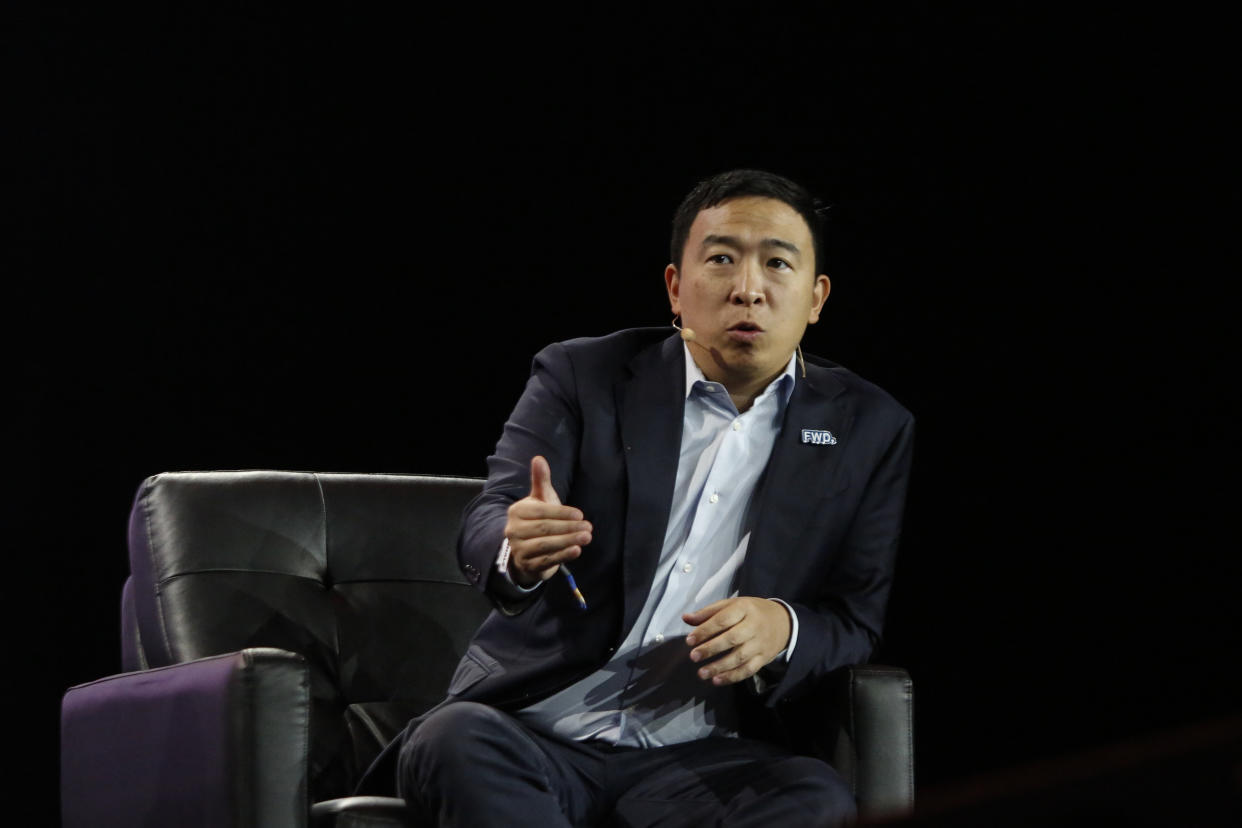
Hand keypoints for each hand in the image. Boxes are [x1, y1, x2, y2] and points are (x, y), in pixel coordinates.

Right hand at [504, 455, 591, 586]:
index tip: (580, 514)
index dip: (561, 513)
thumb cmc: (537, 519)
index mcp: (517, 512)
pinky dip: (562, 556)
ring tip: (587, 537)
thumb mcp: (539, 499)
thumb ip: (540, 480)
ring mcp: (519, 549)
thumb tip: (538, 458)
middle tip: (588, 527)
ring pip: (545, 545)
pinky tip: (577, 550)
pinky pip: (546, 560)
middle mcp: (513, 531)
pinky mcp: (528, 565)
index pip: (541, 512)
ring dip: (568, 541)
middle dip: (568, 528)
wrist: (527, 550)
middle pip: (544, 529)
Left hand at [682, 597, 791, 685]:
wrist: (783, 621)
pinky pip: (748, 670)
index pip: (722, 619)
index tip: (689, 640)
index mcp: (744, 608)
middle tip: (693, 657)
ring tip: (701, 673)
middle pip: (732, 639)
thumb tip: (686, 618)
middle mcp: (753, 626)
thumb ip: (709, 612)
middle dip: (711, 649)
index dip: (705, 630)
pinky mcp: (764, 658)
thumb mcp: (732, 605)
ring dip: (719, 667)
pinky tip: (717, 680)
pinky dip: (732, 677)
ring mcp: (760, 643)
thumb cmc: (751, 612)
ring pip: (740, 657)